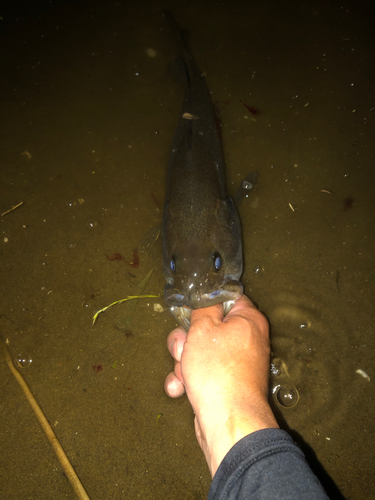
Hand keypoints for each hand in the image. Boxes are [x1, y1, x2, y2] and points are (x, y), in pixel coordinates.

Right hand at [164, 295, 278, 476]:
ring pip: (200, 351)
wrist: (227, 422)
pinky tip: (180, 389)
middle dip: (186, 340)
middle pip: (207, 327)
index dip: (204, 304)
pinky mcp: (224, 384)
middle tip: (183, 349)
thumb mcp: (203, 328)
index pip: (226, 299)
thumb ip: (203, 307)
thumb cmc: (217, 370)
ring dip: (183, 363)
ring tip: (183, 374)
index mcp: (248, 320)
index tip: (188, 313)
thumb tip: (207, 296)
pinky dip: (188, 379)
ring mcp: (235, 364)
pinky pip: (202, 372)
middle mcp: (246, 339)